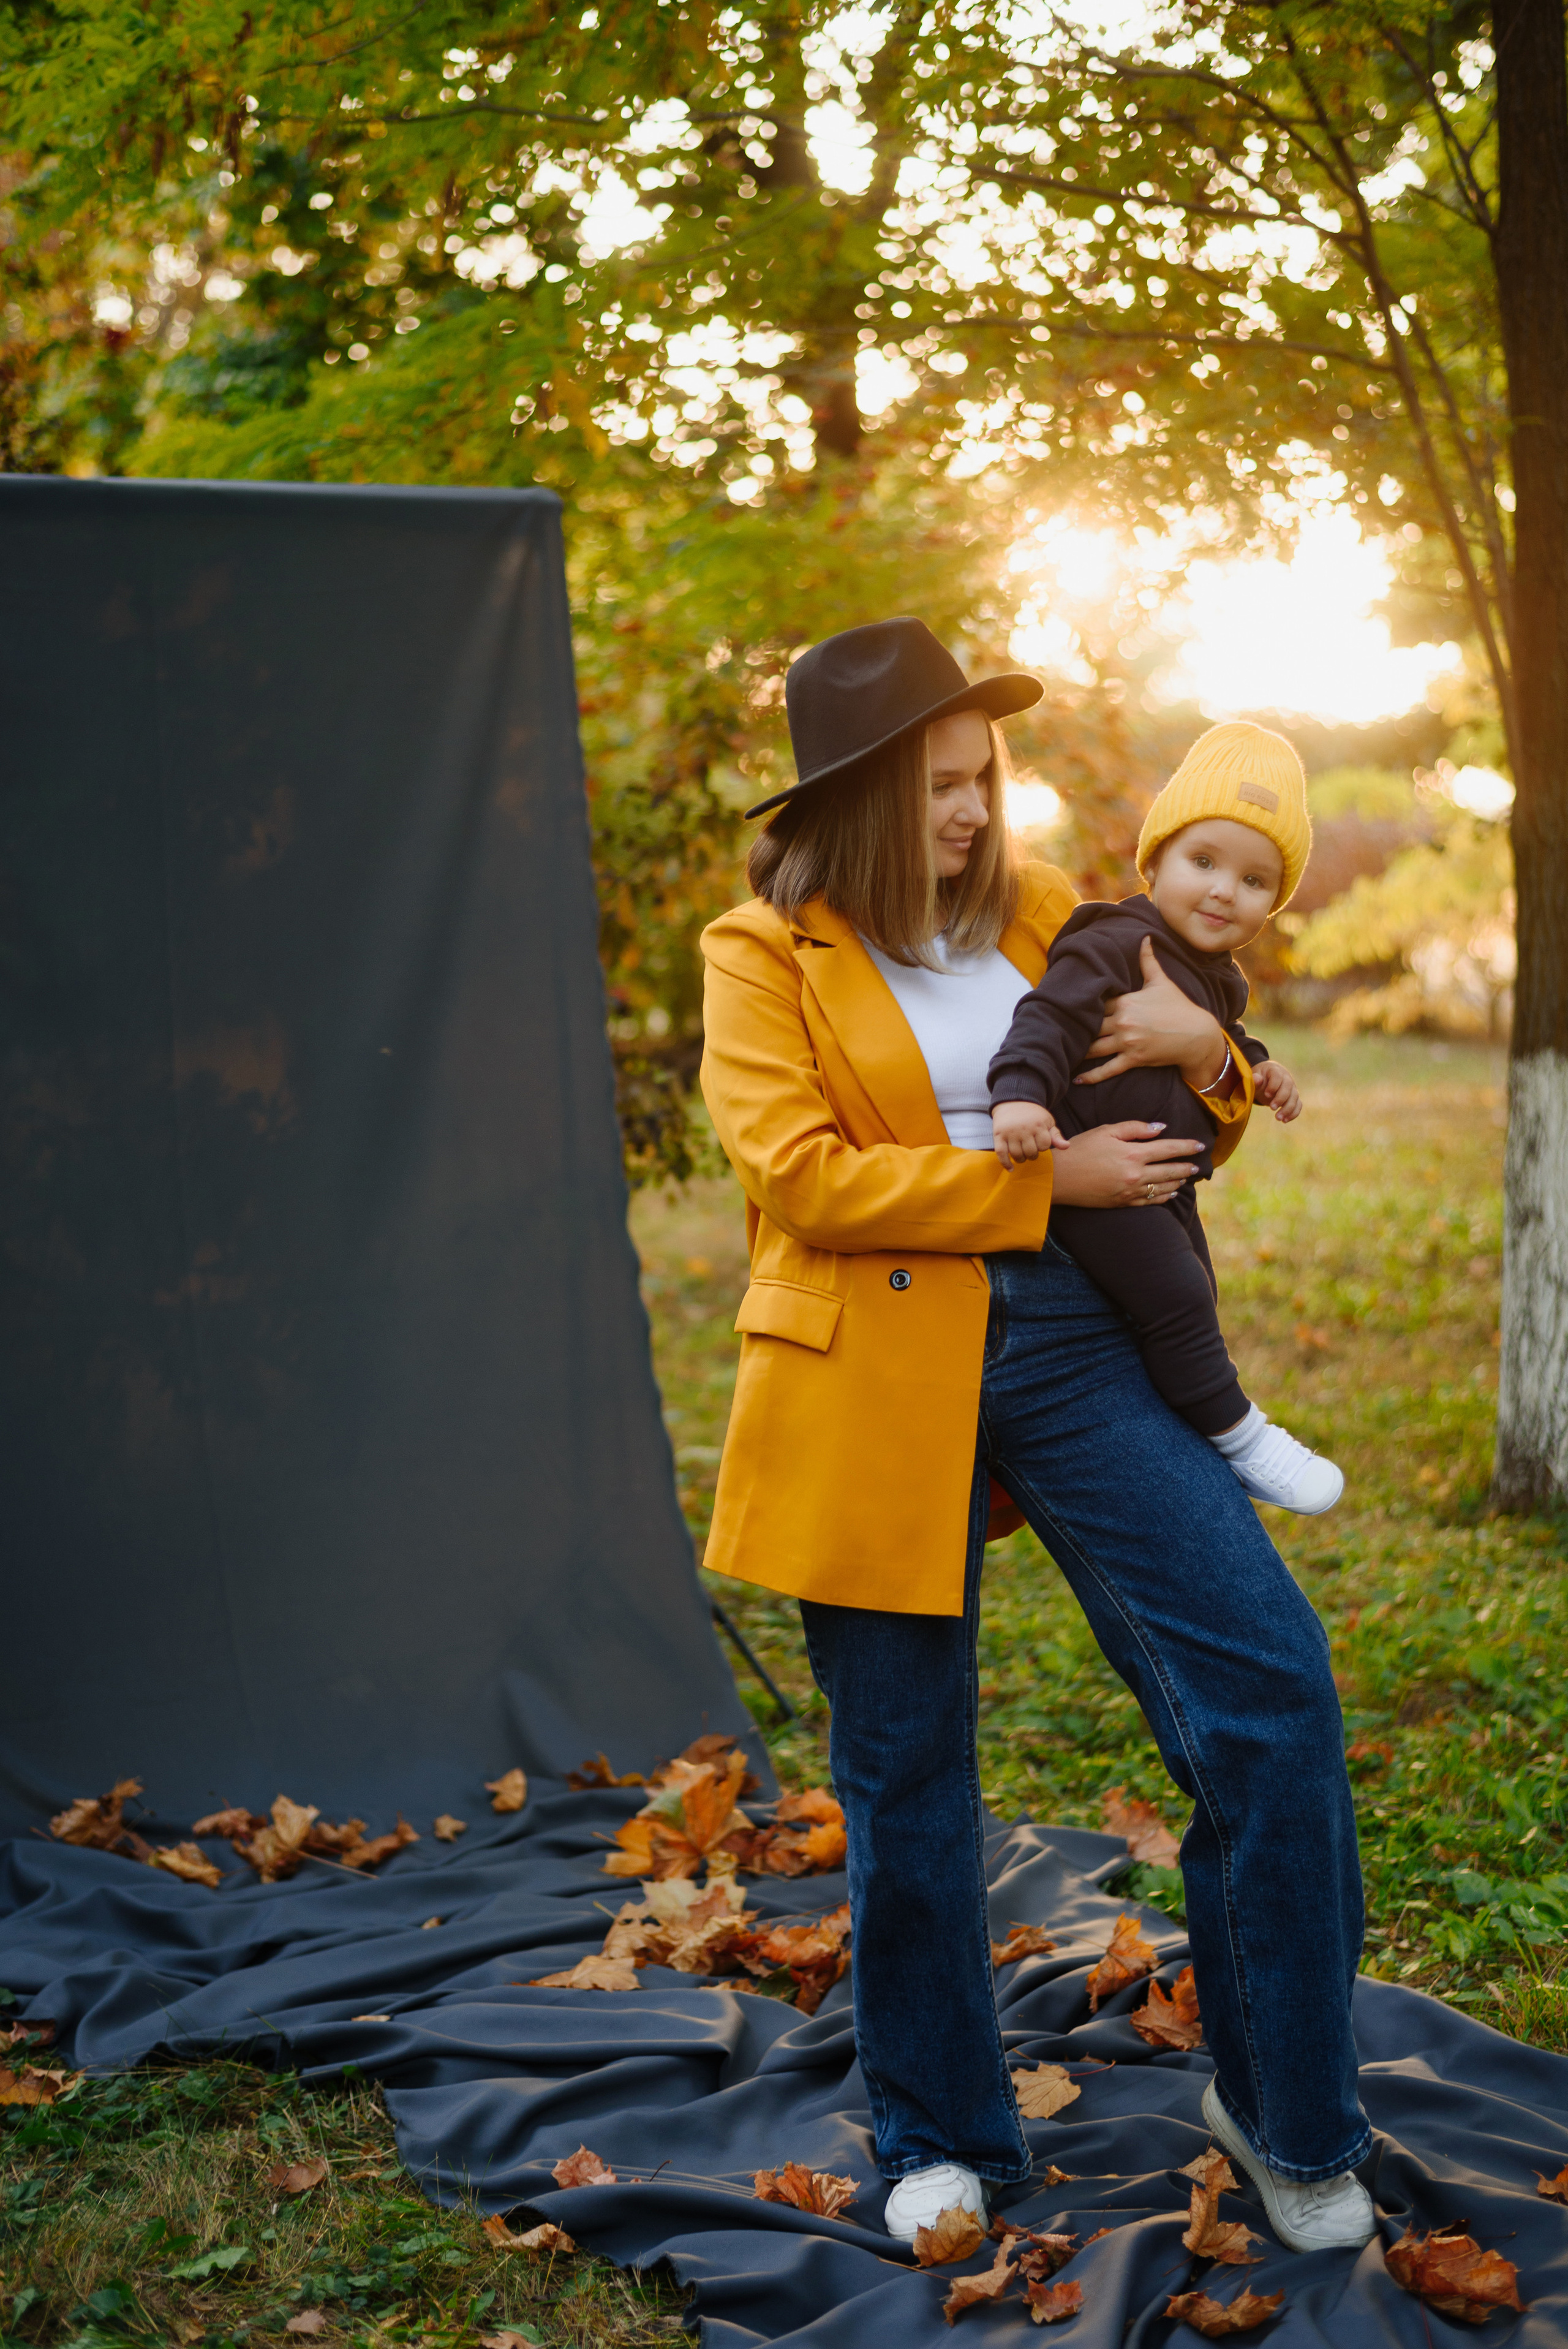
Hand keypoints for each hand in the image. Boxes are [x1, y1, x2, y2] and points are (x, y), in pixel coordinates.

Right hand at [992, 1098, 1069, 1169]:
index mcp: (1038, 1125)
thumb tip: (1066, 1147)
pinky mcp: (998, 1135)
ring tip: (1022, 1154)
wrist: (1014, 1101)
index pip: (1044, 1146)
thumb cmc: (1034, 1115)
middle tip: (1030, 1149)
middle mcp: (1024, 1129)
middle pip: (1031, 1153)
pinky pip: (1001, 1153)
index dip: (1043, 1147)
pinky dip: (1005, 1163)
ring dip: (1021, 1159)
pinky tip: (1010, 1169)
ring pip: (1017, 1155)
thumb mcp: (1047, 1122)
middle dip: (1032, 1154)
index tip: (1039, 1141)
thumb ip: (1056, 1136)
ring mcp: (1010, 1132)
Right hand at [1046, 1120, 1201, 1208]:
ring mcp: (1130, 1191)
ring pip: (1163, 1188)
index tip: (1200, 1146)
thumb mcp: (1106, 1130)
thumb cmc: (1080, 1149)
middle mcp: (1135, 1174)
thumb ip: (1135, 1128)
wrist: (1059, 1178)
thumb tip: (1160, 1129)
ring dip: (1177, 1182)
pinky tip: (1170, 1193)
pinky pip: (1150, 1202)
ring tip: (1185, 1177)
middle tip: (1197, 1165)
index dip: (1187, 1147)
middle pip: (1170, 1170)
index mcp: (1132, 1153)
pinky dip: (1163, 1197)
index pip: (1168, 1149)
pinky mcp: (1123, 1203)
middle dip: (1186, 1166)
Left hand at [1077, 934, 1228, 1090]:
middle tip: (1056, 1032)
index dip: (1083, 1007)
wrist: (1197, 1034)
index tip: (1066, 1008)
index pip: (1096, 1004)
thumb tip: (1145, 937)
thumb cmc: (1179, 1006)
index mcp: (1126, 1002)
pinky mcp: (1134, 1059)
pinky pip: (1108, 1069)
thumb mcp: (1162, 981)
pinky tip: (1077, 1080)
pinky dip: (1092, 1076)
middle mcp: (1123, 1022)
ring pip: (1094, 1048)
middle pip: (1091, 1026)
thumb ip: (1148, 961)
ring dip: (1078, 1051)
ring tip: (1062, 1053)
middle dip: (1076, 1029)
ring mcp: (1128, 1042)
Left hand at [1253, 1059, 1300, 1121]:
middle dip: (1281, 1099)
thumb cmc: (1260, 1077)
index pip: (1277, 1077)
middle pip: (1288, 1087)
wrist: (1268, 1077)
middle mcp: (1287, 1078)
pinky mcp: (1294, 1097)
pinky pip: (1298, 1105)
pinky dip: (1293, 1113)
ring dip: (1288, 1109)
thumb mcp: (1254, 1076)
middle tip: (1271, 1108)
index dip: (1273, 1086)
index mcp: (1275, 1070)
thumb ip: (1255, 1079)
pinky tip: (1284, 1120)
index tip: (1266, 1094)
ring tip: (1278, 1118)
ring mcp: (1292, 1087)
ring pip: (1294, 1097)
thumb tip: (1257, 1079)